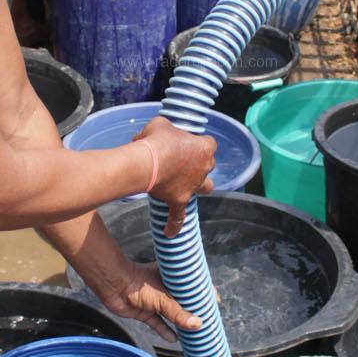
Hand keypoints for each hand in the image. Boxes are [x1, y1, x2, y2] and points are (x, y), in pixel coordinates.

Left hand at [97, 260, 201, 341]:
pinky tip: (173, 339)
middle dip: (193, 311)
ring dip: (180, 322)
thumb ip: (179, 313)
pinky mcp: (145, 312)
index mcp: (172, 278)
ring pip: (171, 314)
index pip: (192, 284)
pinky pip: (158, 323)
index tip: (215, 303)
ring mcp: (155, 301)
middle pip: (183, 301)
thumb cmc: (138, 283)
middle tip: (206, 321)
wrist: (113, 286)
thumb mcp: (163, 299)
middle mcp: (165, 288)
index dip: (204, 293)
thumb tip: (197, 325)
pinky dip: (164, 331)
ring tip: (193, 333)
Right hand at [136, 115, 214, 235]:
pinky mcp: (180, 200)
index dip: (199, 143)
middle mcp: (204, 168)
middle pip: (209, 165)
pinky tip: (170, 232)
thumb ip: (164, 129)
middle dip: (199, 162)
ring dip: (199, 187)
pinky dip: (174, 224)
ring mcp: (193, 186)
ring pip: (205, 188)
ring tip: (187, 185)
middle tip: (181, 159)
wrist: (148, 162)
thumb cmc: (156, 140)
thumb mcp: (160, 124)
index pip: (210, 143)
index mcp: (204, 148)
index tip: (186, 142)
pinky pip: (179, 216)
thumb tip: (152, 134)